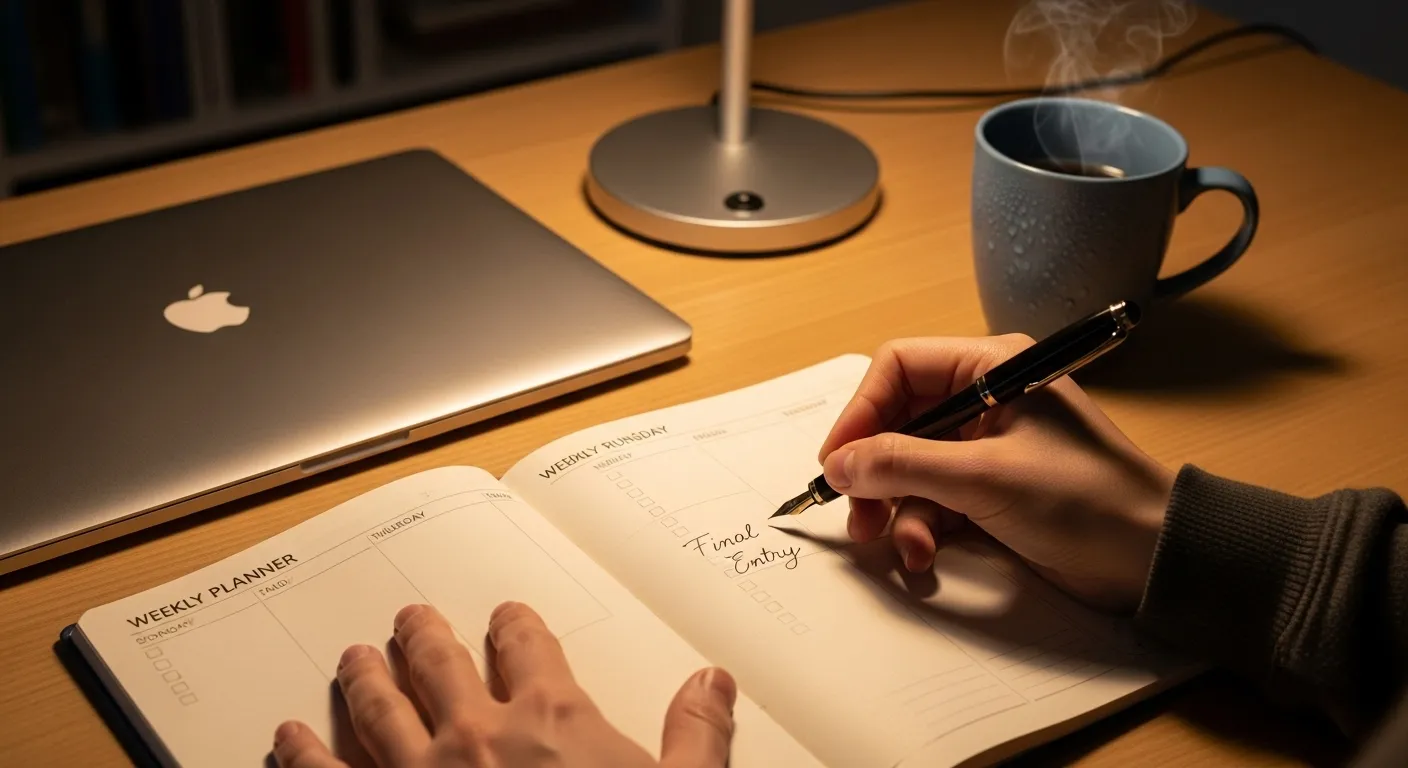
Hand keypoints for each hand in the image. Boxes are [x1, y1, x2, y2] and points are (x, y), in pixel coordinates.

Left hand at [272, 602, 736, 766]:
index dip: (515, 625)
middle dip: (425, 637)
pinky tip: (289, 735)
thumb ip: (695, 737)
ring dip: (366, 678)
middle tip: (411, 620)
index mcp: (552, 721)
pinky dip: (303, 753)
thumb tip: (709, 681)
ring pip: (380, 708)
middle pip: (441, 664)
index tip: (506, 617)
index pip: (529, 648)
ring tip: (355, 658)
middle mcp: (478, 735)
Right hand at [817, 335, 1175, 611]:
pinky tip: (925, 554)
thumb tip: (839, 463)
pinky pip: (932, 501)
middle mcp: (984, 399)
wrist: (1151, 559)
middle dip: (874, 471)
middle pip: (897, 422)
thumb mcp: (984, 478)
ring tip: (900, 545)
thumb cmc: (1087, 499)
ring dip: (896, 509)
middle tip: (856, 514)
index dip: (860, 412)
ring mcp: (986, 448)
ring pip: (909, 468)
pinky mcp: (989, 491)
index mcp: (991, 368)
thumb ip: (903, 465)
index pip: (898, 369)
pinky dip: (922, 528)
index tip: (837, 461)